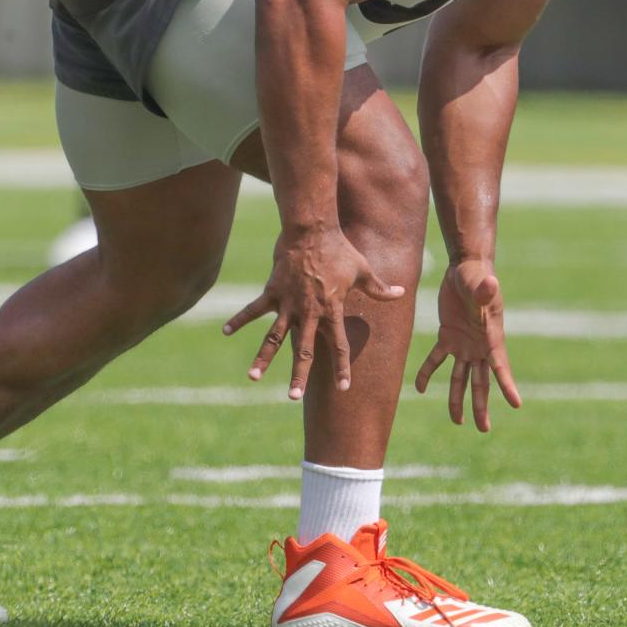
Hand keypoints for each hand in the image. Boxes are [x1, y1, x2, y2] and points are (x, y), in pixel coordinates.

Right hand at [223, 226, 404, 399]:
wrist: (312, 230)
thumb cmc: (340, 249)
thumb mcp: (363, 269)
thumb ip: (379, 288)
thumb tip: (401, 294)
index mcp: (332, 310)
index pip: (339, 345)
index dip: (342, 367)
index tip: (343, 388)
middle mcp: (309, 312)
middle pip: (303, 350)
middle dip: (299, 375)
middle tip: (293, 397)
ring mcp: (288, 303)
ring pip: (273, 337)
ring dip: (263, 358)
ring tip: (252, 378)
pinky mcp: (272, 291)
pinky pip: (253, 310)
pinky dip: (239, 320)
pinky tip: (226, 332)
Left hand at [414, 259, 520, 431]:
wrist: (464, 268)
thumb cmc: (476, 276)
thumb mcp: (480, 284)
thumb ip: (484, 290)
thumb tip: (491, 285)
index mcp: (491, 338)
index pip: (500, 366)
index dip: (507, 385)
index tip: (516, 404)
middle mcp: (479, 346)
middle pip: (481, 381)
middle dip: (481, 405)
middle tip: (483, 428)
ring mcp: (464, 343)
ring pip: (460, 377)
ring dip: (457, 398)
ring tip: (457, 421)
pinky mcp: (447, 335)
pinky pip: (436, 360)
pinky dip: (428, 373)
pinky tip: (420, 388)